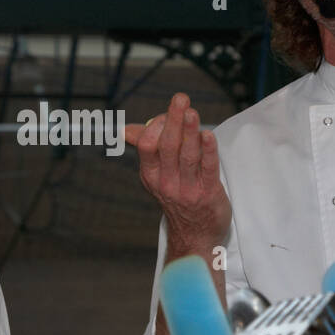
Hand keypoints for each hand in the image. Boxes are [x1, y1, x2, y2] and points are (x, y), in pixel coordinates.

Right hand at [123, 92, 230, 251]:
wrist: (195, 235)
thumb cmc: (178, 197)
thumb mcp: (157, 175)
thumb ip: (146, 149)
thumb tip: (125, 130)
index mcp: (151, 174)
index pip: (148, 146)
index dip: (157, 126)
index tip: (168, 113)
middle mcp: (166, 182)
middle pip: (167, 146)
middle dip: (174, 120)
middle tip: (180, 98)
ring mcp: (187, 189)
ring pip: (187, 156)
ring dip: (190, 132)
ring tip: (192, 112)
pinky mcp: (208, 194)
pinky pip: (208, 169)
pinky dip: (208, 151)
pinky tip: (208, 135)